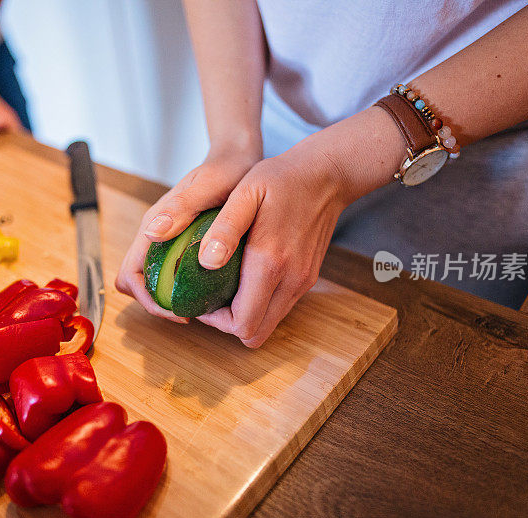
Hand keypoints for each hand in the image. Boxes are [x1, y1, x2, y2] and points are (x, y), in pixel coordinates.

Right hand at [115, 144, 261, 323]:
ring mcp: (169, 241)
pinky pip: (173, 276)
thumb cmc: (223, 169)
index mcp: (154, 225)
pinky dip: (183, 290)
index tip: (177, 310)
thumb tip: (152, 231)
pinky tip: (208, 293)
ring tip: (200, 307)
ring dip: (170, 300)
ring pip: (155, 283)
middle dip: (158, 305)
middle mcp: (157, 236)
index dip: (147, 300)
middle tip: (190, 314)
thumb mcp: (206, 186)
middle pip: (138, 285)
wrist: (236, 158)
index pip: (130, 275)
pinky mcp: (183, 245)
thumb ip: (179, 207)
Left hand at [195, 107, 403, 346]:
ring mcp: (302, 282)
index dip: (214, 321)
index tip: (199, 299)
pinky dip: (257, 304)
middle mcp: (291, 280)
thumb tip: (205, 262)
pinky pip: (278, 307)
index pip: (242, 323)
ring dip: (242, 315)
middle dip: (226, 324)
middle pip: (255, 333)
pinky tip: (242, 278)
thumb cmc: (283, 179)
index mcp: (270, 263)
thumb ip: (225, 229)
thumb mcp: (246, 193)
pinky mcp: (307, 277)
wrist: (328, 174)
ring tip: (221, 288)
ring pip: (267, 324)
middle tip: (207, 298)